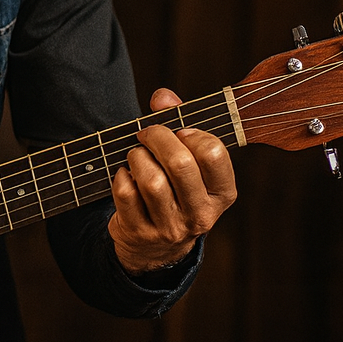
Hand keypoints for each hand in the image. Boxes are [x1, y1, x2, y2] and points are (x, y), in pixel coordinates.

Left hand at [108, 88, 236, 275]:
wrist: (155, 245)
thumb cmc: (173, 187)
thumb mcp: (186, 159)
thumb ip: (177, 120)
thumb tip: (163, 97)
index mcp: (222, 193)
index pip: (214, 153)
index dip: (191, 133)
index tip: (179, 131)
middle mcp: (201, 214)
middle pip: (179, 163)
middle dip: (156, 137)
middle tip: (146, 134)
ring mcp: (171, 227)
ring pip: (151, 180)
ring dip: (136, 157)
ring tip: (136, 156)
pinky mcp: (141, 232)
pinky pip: (125, 193)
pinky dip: (120, 176)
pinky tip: (125, 176)